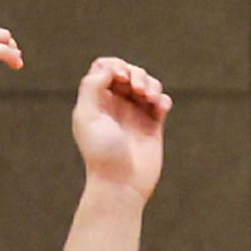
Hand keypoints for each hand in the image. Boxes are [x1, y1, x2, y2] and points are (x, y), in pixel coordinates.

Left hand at [73, 55, 170, 198]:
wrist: (121, 185)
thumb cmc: (101, 153)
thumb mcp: (87, 116)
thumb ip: (92, 86)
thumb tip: (108, 68)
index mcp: (96, 101)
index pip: (105, 68)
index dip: (115, 66)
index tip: (120, 79)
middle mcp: (115, 105)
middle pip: (128, 72)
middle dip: (136, 74)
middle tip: (137, 90)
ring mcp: (135, 114)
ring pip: (147, 84)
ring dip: (151, 84)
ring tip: (150, 99)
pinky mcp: (153, 126)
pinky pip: (161, 102)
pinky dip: (163, 99)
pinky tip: (161, 107)